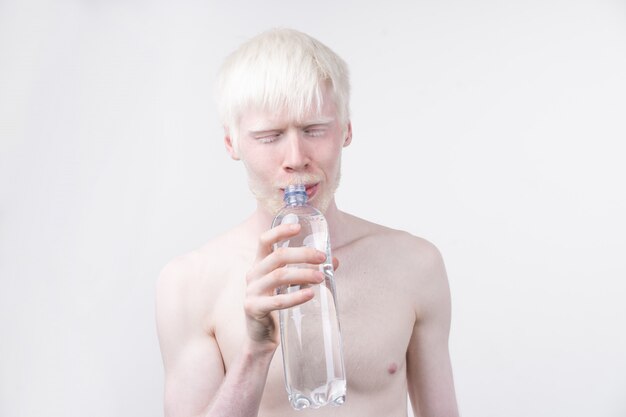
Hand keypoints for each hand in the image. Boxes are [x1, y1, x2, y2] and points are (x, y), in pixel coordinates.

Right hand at [244, 223, 337, 351]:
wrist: (261, 338)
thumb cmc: (276, 307)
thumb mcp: (289, 285)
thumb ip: (308, 271)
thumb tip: (334, 261)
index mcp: (259, 264)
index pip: (265, 241)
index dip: (280, 231)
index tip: (298, 227)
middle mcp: (253, 274)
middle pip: (277, 256)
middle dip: (302, 254)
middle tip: (322, 257)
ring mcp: (252, 292)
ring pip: (279, 276)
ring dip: (303, 274)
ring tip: (321, 277)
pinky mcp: (254, 309)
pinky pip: (277, 301)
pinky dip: (295, 297)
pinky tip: (310, 294)